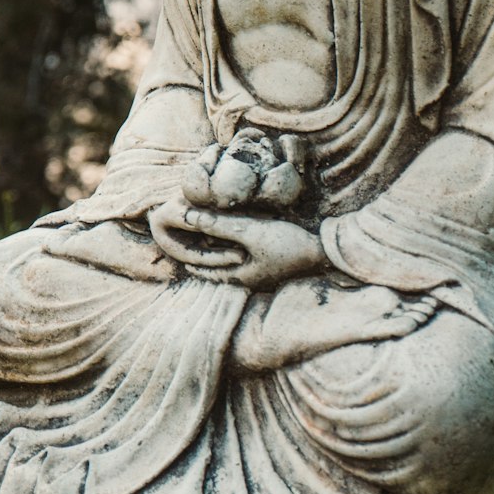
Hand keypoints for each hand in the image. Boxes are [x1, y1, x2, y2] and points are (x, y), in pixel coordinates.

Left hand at [149, 200, 326, 289]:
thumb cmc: (288, 244)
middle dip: (195, 251)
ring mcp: (257, 272)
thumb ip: (218, 224)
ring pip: (225, 261)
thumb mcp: (251, 231)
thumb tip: (188, 215)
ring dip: (212, 246)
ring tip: (197, 230)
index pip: (200, 265)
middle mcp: (245, 278)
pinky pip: (240, 255)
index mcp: (237, 277)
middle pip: (211, 266)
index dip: (184, 251)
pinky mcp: (268, 262)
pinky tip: (228, 231)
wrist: (325, 251)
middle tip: (177, 236)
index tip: (169, 238)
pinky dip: (229, 244)